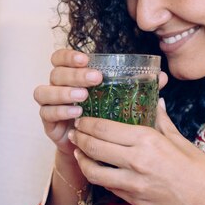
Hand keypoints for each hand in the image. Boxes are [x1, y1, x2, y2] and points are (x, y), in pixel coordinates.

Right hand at [34, 49, 167, 157]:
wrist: (93, 148)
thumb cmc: (106, 117)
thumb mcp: (120, 100)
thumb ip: (137, 86)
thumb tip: (161, 77)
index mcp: (73, 75)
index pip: (61, 58)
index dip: (69, 55)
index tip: (85, 58)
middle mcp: (58, 86)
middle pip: (56, 73)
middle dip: (74, 74)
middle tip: (95, 78)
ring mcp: (51, 104)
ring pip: (44, 91)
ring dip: (64, 92)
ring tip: (83, 96)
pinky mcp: (48, 123)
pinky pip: (46, 113)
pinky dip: (59, 111)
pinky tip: (75, 113)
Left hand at [70, 99, 204, 204]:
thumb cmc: (198, 170)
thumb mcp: (180, 140)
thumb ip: (162, 120)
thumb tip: (156, 102)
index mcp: (148, 140)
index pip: (106, 128)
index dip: (88, 123)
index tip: (82, 119)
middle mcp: (136, 161)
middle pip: (95, 146)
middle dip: (79, 138)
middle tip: (74, 132)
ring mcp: (132, 183)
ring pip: (94, 170)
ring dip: (81, 159)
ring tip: (77, 151)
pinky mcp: (132, 199)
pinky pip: (107, 185)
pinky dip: (97, 175)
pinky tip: (96, 168)